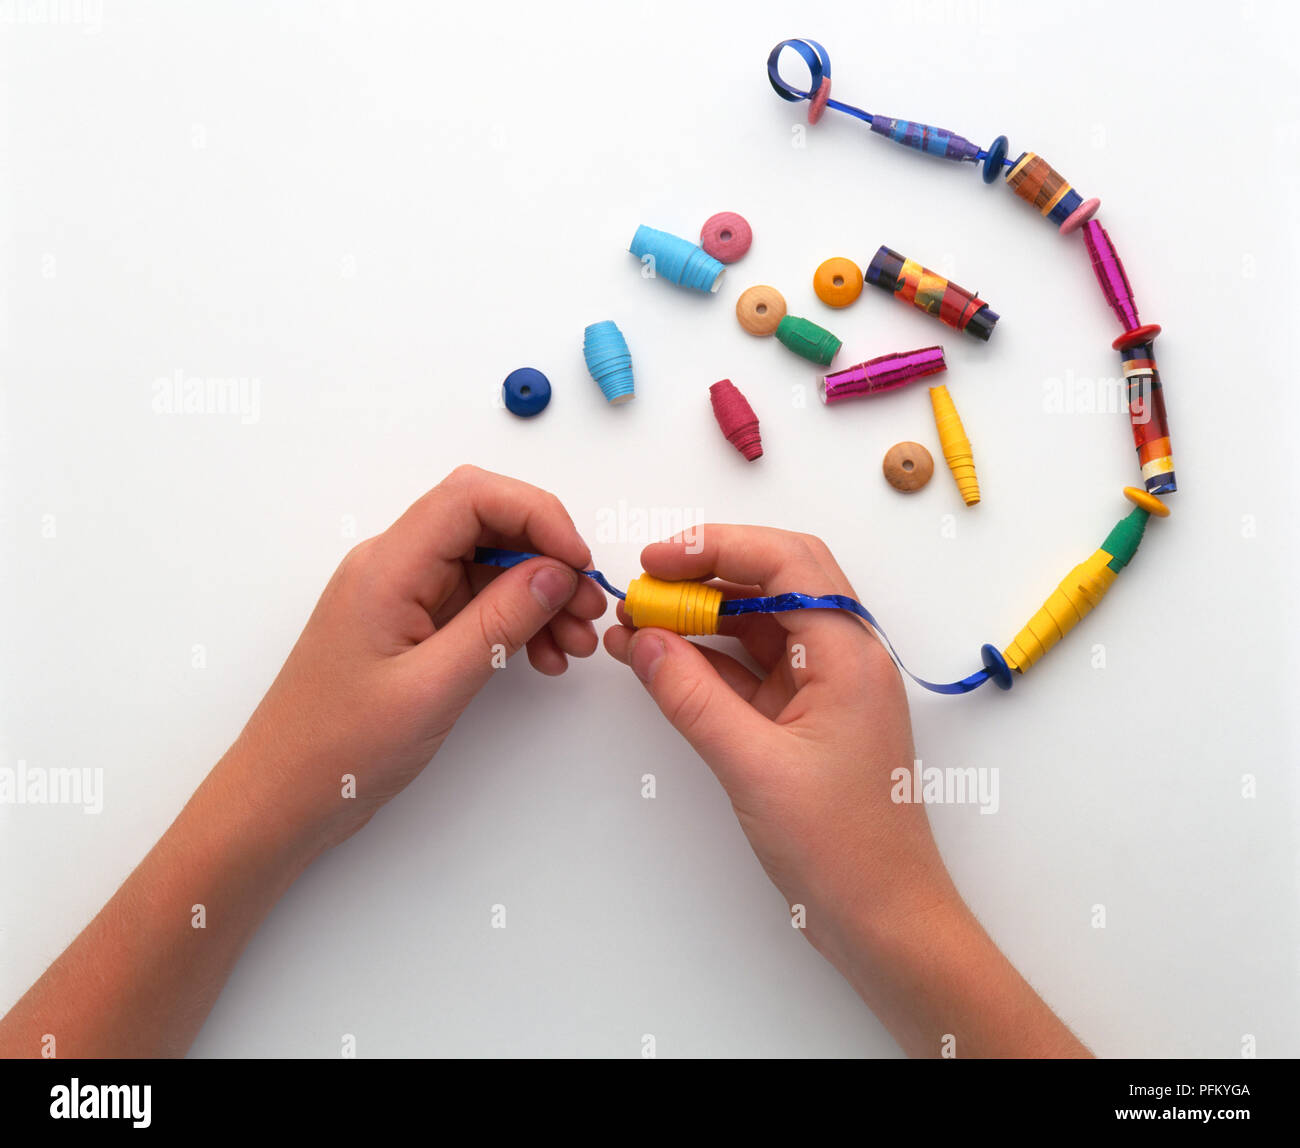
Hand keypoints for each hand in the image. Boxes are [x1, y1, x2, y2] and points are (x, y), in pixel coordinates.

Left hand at [225, 465, 605, 853]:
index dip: (537, 516)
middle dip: (546, 557)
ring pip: (487, 564)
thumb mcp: (432, 687)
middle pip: (486, 524)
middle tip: (586, 608)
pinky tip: (541, 656)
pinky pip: (475, 601)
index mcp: (386, 567)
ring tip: (573, 643)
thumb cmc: (337, 749)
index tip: (577, 563)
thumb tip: (556, 573)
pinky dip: (516, 621)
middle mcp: (392, 567)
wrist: (281, 797)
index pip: (472, 498)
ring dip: (538, 595)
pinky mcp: (409, 624)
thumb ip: (499, 623)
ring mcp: (401, 594)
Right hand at [604, 525, 1088, 1056]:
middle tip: (644, 583)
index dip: (716, 548)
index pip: (785, 563)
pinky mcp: (804, 720)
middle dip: (706, 573)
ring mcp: (823, 688)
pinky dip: (705, 662)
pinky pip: (750, 670)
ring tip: (635, 623)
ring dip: (699, 617)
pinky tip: (658, 663)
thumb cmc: (840, 847)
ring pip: (757, 625)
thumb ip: (692, 696)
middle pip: (774, 580)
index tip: (655, 561)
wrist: (885, 920)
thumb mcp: (753, 765)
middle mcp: (842, 657)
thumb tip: (644, 639)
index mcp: (849, 652)